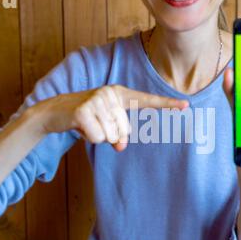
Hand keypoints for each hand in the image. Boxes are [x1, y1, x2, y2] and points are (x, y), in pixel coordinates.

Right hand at [31, 85, 188, 151]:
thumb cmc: (85, 118)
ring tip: (86, 124)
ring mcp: (96, 100)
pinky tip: (79, 126)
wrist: (54, 112)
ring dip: (97, 136)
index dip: (166, 105)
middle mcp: (109, 94)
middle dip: (109, 135)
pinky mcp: (83, 110)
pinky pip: (97, 137)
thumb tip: (120, 146)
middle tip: (94, 124)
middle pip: (123, 131)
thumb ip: (118, 135)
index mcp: (119, 94)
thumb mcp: (105, 126)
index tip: (186, 106)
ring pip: (110, 136)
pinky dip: (87, 137)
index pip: (146, 101)